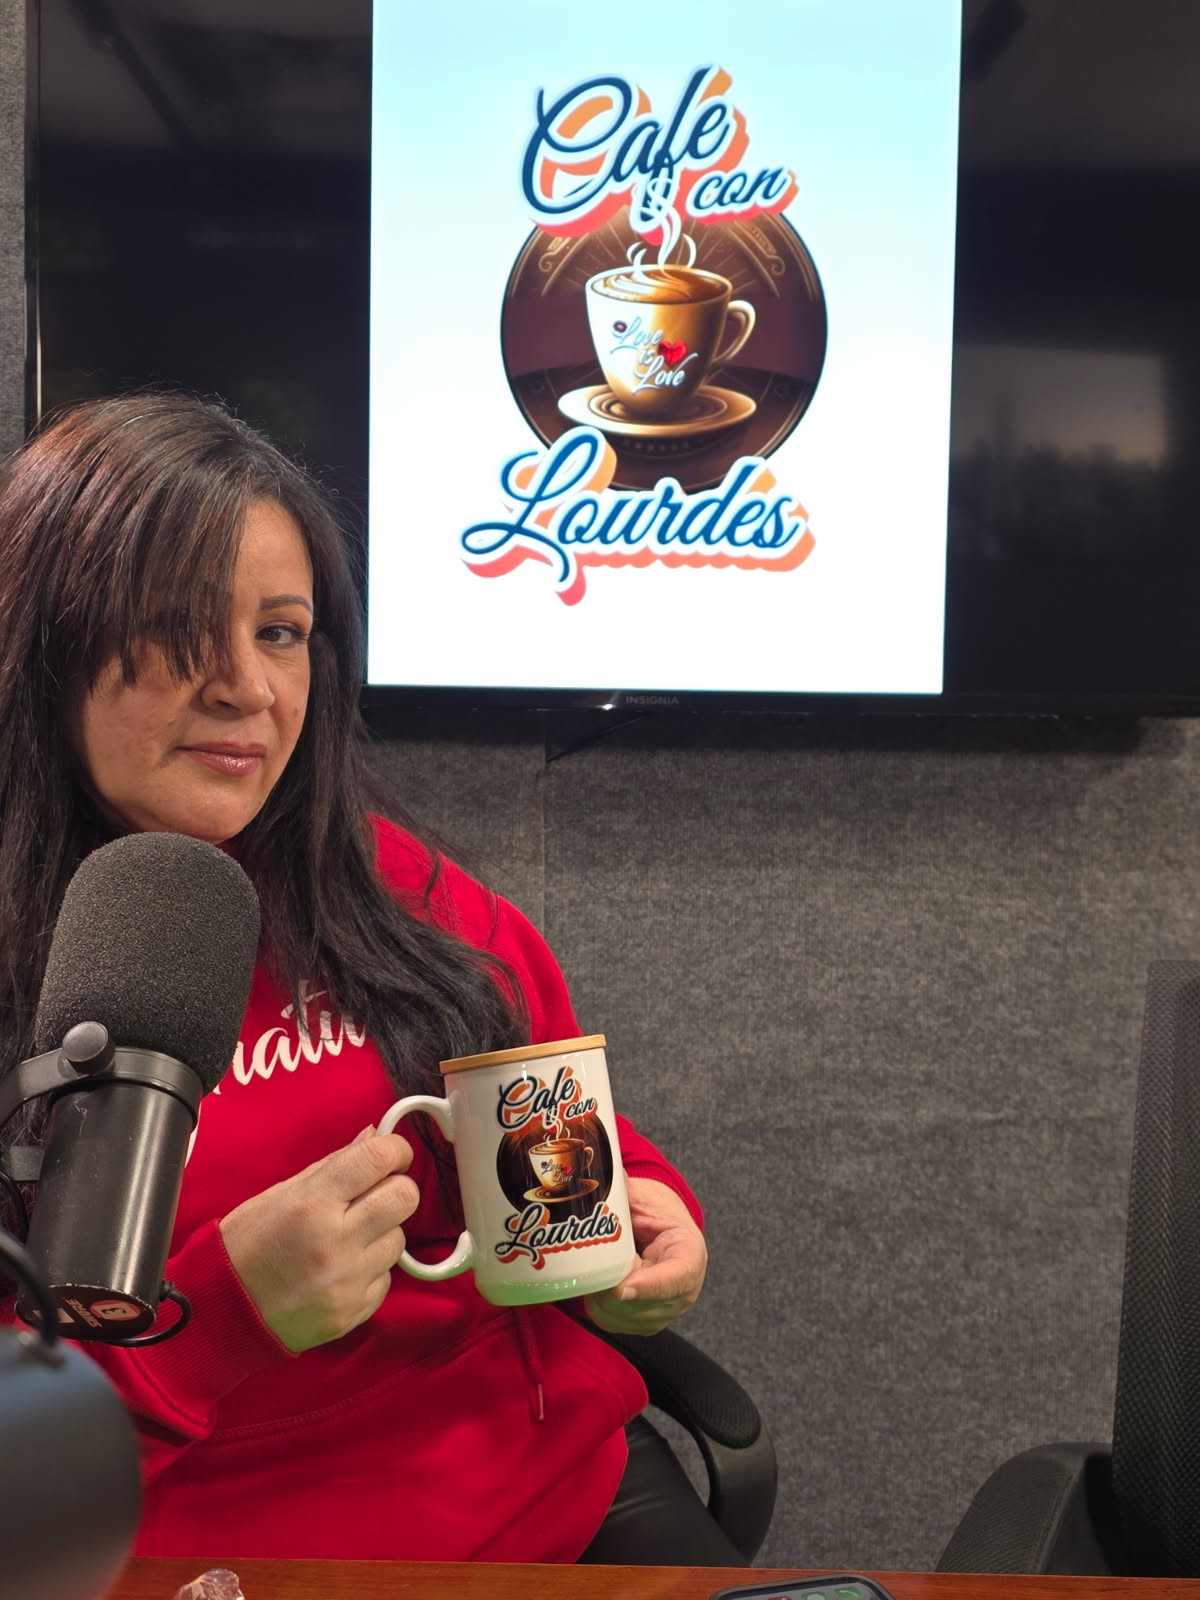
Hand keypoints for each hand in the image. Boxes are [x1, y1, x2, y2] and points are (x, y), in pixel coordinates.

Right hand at [219, 1127, 418, 1353]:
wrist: (222, 1312)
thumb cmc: (245, 1247)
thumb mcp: (279, 1193)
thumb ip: (333, 1165)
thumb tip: (374, 1136)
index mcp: (312, 1203)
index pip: (378, 1158)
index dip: (395, 1149)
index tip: (393, 1154)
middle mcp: (335, 1241)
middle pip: (405, 1196)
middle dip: (395, 1189)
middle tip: (374, 1195)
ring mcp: (347, 1281)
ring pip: (398, 1239)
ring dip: (381, 1233)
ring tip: (347, 1238)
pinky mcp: (354, 1311)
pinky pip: (385, 1278)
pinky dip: (370, 1269)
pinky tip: (341, 1269)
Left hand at [584, 1176, 706, 1336]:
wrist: (663, 1231)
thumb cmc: (655, 1212)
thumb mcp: (643, 1198)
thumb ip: (622, 1189)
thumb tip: (595, 1167)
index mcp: (690, 1254)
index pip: (675, 1278)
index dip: (647, 1285)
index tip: (620, 1287)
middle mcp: (685, 1290)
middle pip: (641, 1303)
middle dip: (610, 1286)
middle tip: (595, 1259)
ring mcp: (667, 1312)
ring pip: (623, 1317)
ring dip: (601, 1296)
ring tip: (602, 1267)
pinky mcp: (647, 1323)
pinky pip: (614, 1324)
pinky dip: (599, 1307)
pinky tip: (601, 1283)